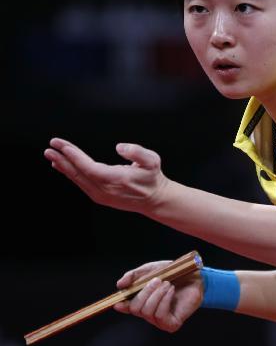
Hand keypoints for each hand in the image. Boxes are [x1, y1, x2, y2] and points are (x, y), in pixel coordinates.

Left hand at [44, 138, 169, 213]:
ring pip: (78, 179)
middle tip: (50, 148)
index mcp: (116, 179)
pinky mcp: (99, 197)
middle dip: (63, 159)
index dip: (74, 157)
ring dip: (64, 167)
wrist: (155, 199)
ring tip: (52, 156)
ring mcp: (101, 195)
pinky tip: (63, 167)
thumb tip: (119, 147)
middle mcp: (105, 190)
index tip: (63, 146)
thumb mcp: (152, 160)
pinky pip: (81, 184)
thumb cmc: (152, 178)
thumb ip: (137, 152)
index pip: (88, 168)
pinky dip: (71, 174)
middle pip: (79, 174)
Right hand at [112, 260, 202, 331]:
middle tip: (157, 281)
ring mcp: (160, 320)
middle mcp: (150, 313)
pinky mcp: (171, 324)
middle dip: (145, 293)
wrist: (196, 277)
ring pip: (147, 312)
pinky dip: (164, 300)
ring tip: (167, 284)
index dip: (122, 306)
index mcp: (143, 301)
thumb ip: (135, 276)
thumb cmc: (175, 274)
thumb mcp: (152, 270)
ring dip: (157, 295)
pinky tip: (171, 291)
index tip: (119, 302)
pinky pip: (160, 315)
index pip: (128, 308)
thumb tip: (119, 284)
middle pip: (135, 309)